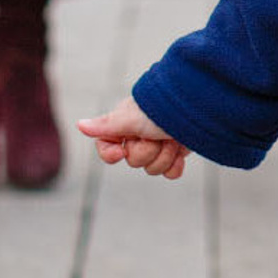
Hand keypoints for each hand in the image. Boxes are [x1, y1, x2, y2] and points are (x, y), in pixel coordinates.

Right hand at [76, 95, 190, 179]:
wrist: (198, 105)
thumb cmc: (161, 107)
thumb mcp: (130, 117)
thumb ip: (106, 125)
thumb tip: (79, 124)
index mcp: (125, 125)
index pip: (106, 149)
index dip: (112, 154)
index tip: (121, 150)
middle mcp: (140, 135)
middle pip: (134, 162)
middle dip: (148, 151)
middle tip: (156, 134)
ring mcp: (159, 144)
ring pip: (153, 169)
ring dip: (165, 154)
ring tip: (172, 137)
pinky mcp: (177, 151)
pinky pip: (170, 173)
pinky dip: (176, 164)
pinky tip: (180, 150)